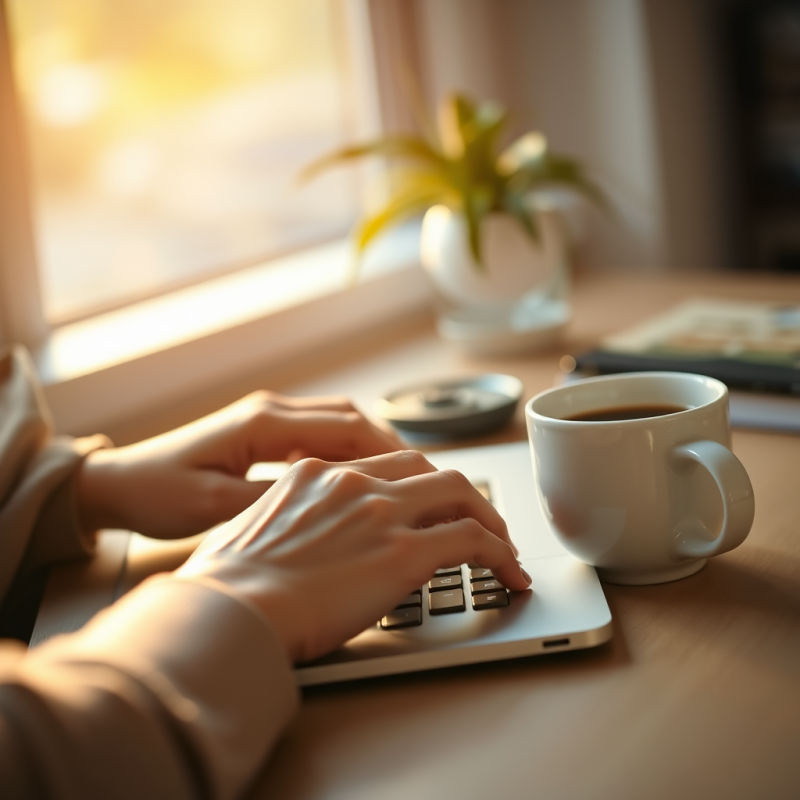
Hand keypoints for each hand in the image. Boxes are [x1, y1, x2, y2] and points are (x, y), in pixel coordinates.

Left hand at [77, 391, 402, 538]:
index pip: (344, 427)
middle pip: (349, 419)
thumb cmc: (159, 493)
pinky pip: (319, 436)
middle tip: (422, 478)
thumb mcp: (216, 507)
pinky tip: (358, 480)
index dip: (387, 450)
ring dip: (371, 449)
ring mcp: (268, 420)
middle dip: (390, 447)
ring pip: (339, 424)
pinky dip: (346, 454)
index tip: (420, 475)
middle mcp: (271, 412)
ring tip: (400, 480)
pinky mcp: (264, 434)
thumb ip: (274, 501)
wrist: (122, 484)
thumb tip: (331, 504)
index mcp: (262, 423)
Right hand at [175, 450, 531, 662]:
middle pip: (429, 468)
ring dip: (488, 518)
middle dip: (459, 494)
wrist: (227, 612)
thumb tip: (300, 541)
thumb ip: (286, 521)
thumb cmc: (225, 586)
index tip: (430, 506)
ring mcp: (381, 512)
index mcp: (315, 474)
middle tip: (476, 520)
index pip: (385, 466)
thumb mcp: (250, 531)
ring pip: (460, 493)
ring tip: (503, 547)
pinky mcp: (404, 551)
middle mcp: (353, 481)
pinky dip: (499, 554)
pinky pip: (472, 540)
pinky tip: (509, 573)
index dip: (418, 484)